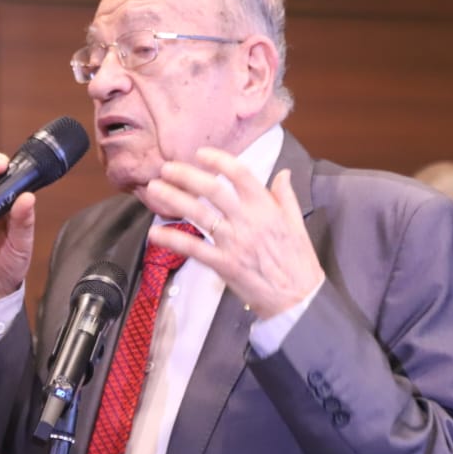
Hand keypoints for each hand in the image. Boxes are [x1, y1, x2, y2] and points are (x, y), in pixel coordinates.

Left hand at [141, 147, 323, 318]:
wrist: (297, 299)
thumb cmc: (298, 262)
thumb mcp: (296, 224)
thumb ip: (286, 197)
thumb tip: (283, 173)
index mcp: (267, 208)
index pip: (241, 174)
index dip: (219, 161)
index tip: (201, 154)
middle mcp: (248, 221)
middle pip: (213, 190)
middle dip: (187, 176)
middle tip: (167, 167)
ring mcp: (234, 243)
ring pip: (199, 215)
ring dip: (174, 199)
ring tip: (154, 189)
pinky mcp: (224, 265)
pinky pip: (194, 249)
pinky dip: (173, 240)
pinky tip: (155, 233)